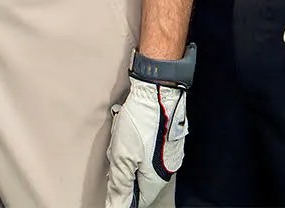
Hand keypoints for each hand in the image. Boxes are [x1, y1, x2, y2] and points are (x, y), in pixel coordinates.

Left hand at [105, 73, 187, 207]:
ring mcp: (171, 152)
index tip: (113, 176)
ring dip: (129, 154)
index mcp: (158, 177)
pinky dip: (137, 144)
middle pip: (140, 181)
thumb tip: (115, 207)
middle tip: (115, 151)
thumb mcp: (122, 156)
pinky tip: (130, 129)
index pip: (138, 199)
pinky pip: (150, 150)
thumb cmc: (139, 124)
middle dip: (124, 170)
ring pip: (144, 163)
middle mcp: (169, 168)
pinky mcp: (170, 137)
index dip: (123, 193)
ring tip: (122, 135)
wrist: (158, 88)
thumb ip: (119, 185)